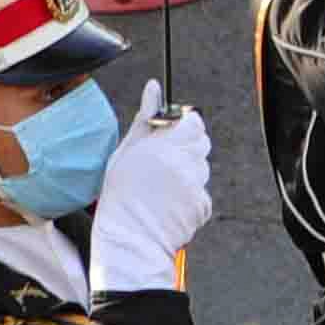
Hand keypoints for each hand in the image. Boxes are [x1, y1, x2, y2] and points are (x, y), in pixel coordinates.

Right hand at [90, 95, 211, 290]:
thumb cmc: (121, 195)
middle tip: (162, 165)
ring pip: (202, 168)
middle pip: (201, 143)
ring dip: (188, 174)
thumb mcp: (125, 151)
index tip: (171, 135)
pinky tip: (170, 203)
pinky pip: (203, 192)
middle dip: (187, 148)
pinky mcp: (203, 204)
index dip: (184, 127)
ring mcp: (196, 184)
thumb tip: (153, 87)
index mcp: (165, 145)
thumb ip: (145, 118)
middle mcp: (184, 162)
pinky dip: (191, 197)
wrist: (129, 238)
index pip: (194, 122)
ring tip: (162, 188)